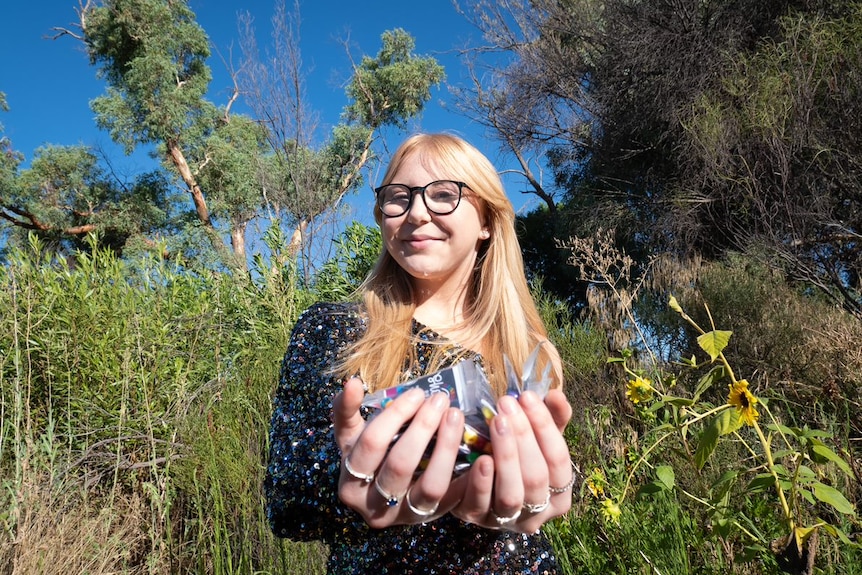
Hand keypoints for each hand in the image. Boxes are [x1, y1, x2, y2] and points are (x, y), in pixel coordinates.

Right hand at [332, 377, 465, 527]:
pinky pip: (454, 500)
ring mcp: (405, 516)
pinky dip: (467, 477)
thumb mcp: (352, 436)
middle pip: (400, 464)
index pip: (372, 444)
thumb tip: (352, 383)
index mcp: (350, 484)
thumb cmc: (368, 457)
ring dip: (446, 447)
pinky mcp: (432, 517)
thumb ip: (346, 410)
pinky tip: (478, 451)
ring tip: (455, 416)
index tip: (416, 393)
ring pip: (430, 486)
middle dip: (422, 427)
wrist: (379, 494)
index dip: (395, 415)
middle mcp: (375, 507)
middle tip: (439, 399)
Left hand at [450, 390, 574, 532]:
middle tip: (507, 403)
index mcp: (559, 495)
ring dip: (505, 455)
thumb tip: (556, 396)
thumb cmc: (515, 456)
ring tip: (495, 421)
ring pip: (512, 494)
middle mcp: (537, 513)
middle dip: (523, 436)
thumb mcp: (536, 438)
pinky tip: (480, 457)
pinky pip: (480, 505)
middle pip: (536, 477)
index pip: (559, 460)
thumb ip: (551, 418)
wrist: (473, 480)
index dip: (545, 427)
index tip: (528, 396)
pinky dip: (482, 482)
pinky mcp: (475, 519)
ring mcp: (505, 520)